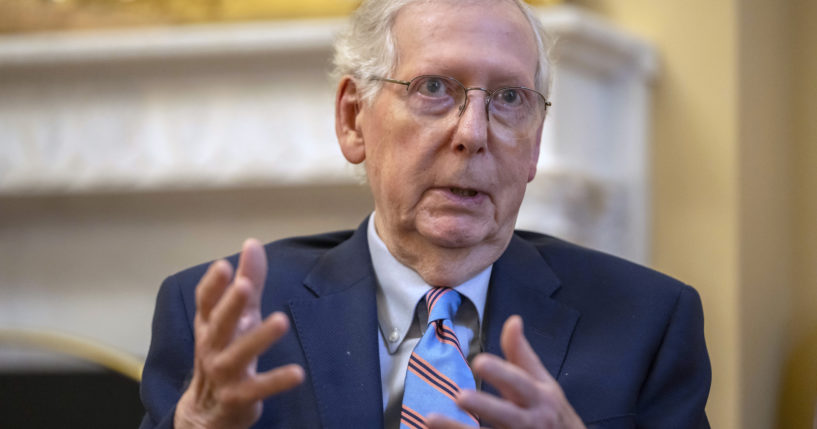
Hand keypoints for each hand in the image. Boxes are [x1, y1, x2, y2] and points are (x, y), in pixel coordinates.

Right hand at [174, 239, 304, 428]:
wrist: (209, 410)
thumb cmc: (227, 351)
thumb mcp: (239, 316)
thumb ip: (248, 281)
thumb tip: (252, 243)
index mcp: (209, 326)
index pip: (206, 303)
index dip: (213, 285)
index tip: (224, 265)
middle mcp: (212, 348)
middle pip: (219, 325)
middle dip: (231, 305)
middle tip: (245, 287)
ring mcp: (223, 374)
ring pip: (238, 354)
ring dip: (258, 338)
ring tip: (281, 320)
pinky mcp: (239, 397)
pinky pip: (258, 388)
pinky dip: (277, 381)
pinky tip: (297, 373)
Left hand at [427, 315, 584, 428]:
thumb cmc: (554, 414)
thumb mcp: (544, 384)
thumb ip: (523, 355)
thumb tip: (513, 320)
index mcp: (540, 398)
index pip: (520, 383)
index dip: (500, 373)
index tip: (479, 361)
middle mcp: (532, 422)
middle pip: (508, 416)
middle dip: (486, 406)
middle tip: (460, 396)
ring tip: (431, 418)